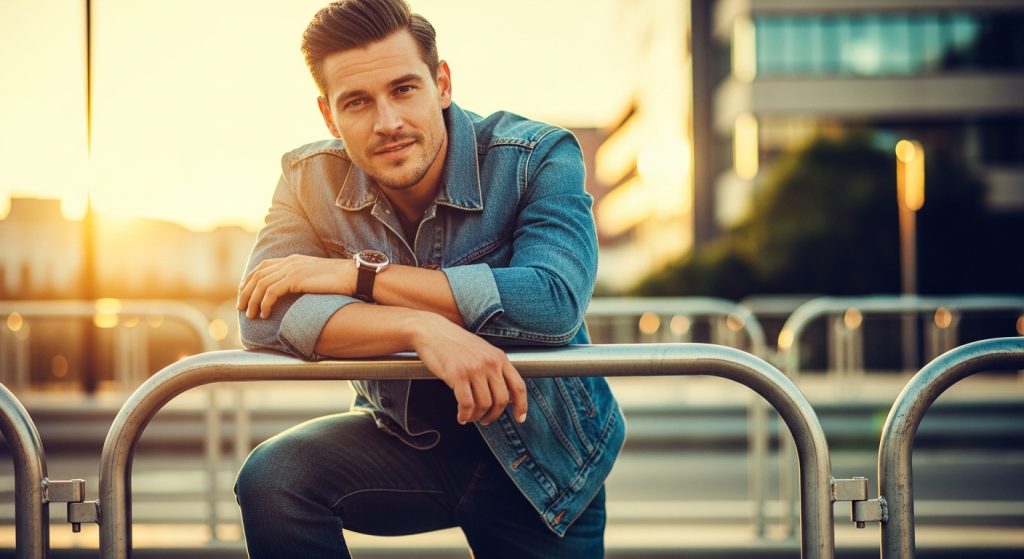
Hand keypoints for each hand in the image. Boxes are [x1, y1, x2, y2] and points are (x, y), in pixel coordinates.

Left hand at [237, 255, 353, 318]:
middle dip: (245, 292)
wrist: (353, 276)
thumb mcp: (315, 278)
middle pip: (257, 275)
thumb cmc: (339, 281)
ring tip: (250, 315)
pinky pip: (271, 292)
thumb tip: (292, 293)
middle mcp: (289, 261)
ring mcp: (292, 269)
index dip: (249, 280)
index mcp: (293, 259)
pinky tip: (265, 314)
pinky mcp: (295, 278)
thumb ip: (301, 280)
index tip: (244, 294)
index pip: (263, 267)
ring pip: (261, 284)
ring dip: (252, 301)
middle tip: (241, 308)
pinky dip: (264, 304)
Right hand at [411, 313, 527, 425]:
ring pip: (484, 405)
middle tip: (485, 420)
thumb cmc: (455, 342)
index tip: (520, 418)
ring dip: (477, 416)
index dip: (521, 405)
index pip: (518, 386)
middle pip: (502, 400)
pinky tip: (461, 416)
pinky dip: (465, 415)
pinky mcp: (458, 376)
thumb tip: (506, 393)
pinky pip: (467, 405)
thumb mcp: (482, 350)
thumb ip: (495, 368)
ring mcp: (474, 369)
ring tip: (470, 417)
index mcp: (499, 357)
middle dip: (494, 415)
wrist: (432, 331)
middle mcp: (490, 363)